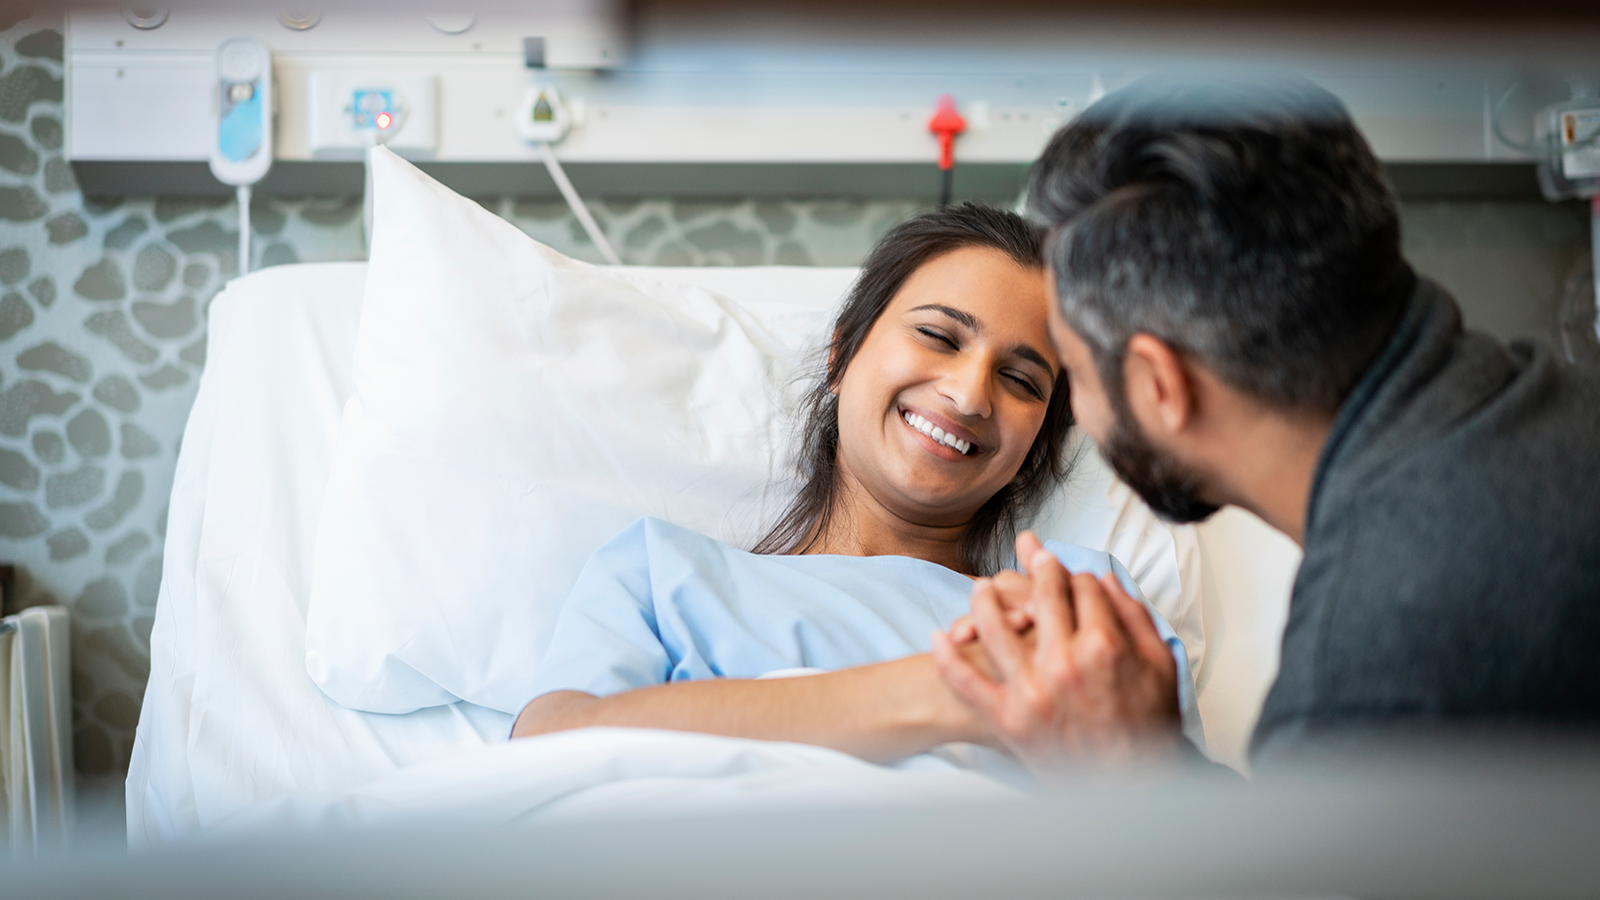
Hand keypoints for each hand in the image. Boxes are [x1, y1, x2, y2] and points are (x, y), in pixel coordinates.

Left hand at [930, 535, 1180, 772]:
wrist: (1133, 787)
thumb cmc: (1150, 726)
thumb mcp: (1160, 664)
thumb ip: (1133, 617)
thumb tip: (1105, 579)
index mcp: (1104, 645)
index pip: (1080, 587)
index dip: (1074, 573)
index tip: (1066, 569)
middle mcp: (1064, 662)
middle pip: (1039, 596)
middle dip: (1035, 570)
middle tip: (1028, 558)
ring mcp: (1032, 690)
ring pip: (994, 626)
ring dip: (984, 599)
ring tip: (980, 589)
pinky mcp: (1008, 719)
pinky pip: (966, 682)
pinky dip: (947, 657)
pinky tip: (938, 636)